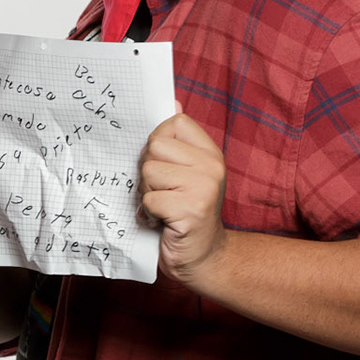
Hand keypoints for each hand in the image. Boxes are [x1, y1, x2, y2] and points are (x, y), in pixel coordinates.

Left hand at [140, 111, 227, 286]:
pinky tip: (163, 222)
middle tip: (163, 192)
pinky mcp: (190, 210)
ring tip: (163, 207)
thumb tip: (172, 102)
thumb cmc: (187, 213)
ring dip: (148, 194)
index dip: (158, 142)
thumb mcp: (187, 173)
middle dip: (149, 172)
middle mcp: (211, 167)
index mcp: (210, 153)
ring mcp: (203, 188)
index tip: (164, 165)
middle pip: (155, 146)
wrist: (202, 257)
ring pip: (149, 172)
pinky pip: (149, 199)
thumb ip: (179, 142)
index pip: (174, 123)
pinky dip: (149, 214)